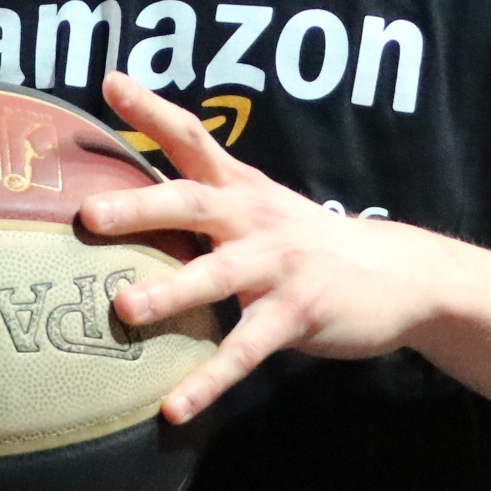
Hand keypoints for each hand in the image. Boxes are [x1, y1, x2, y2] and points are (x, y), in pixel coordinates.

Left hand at [81, 71, 457, 424]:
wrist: (401, 276)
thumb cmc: (308, 243)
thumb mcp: (262, 208)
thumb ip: (206, 201)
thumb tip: (123, 201)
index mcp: (242, 189)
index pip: (193, 137)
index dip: (152, 110)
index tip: (111, 82)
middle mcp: (255, 219)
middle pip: (194, 202)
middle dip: (141, 206)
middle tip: (89, 214)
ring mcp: (278, 267)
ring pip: (217, 276)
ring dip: (170, 291)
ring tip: (124, 307)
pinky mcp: (297, 315)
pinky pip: (244, 351)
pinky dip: (208, 380)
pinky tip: (173, 407)